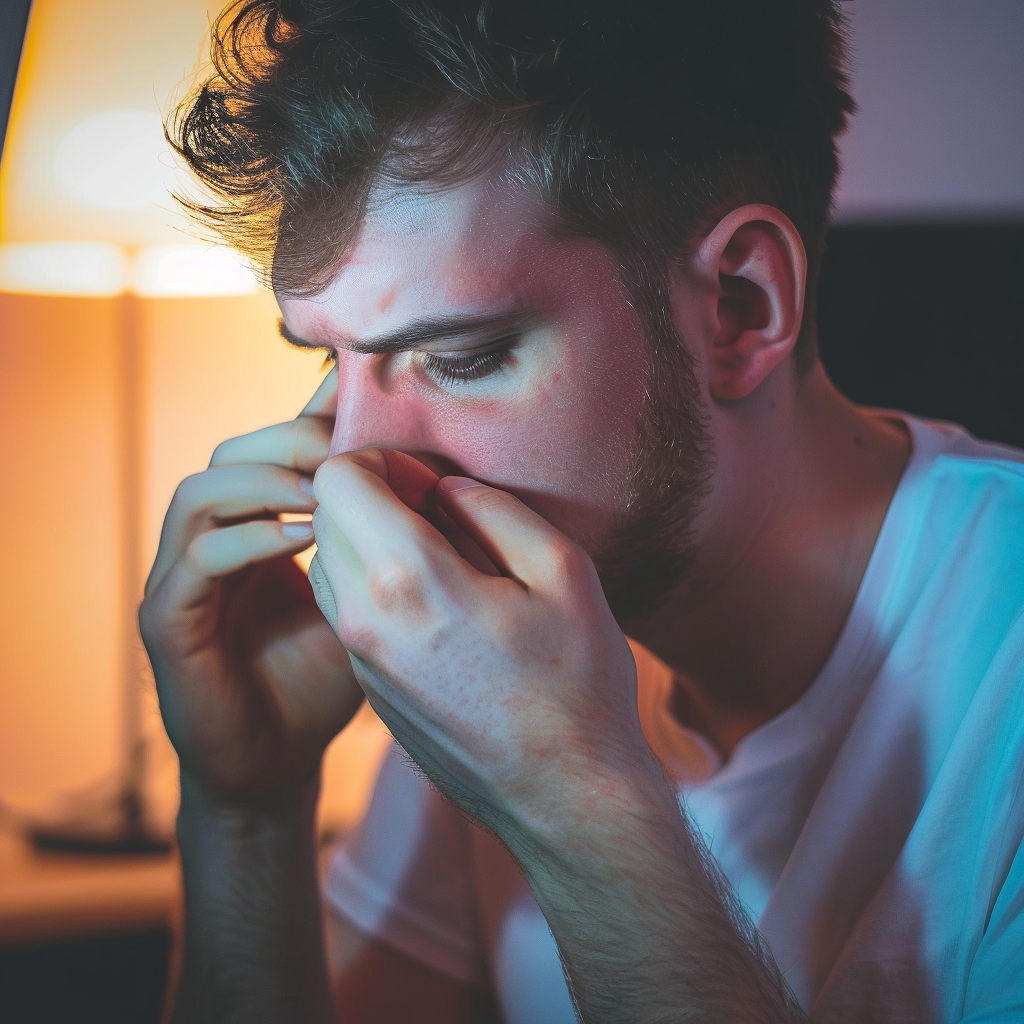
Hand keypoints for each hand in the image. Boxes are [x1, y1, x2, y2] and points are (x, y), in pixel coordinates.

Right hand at [140, 369, 362, 807]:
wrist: (277, 762)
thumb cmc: (320, 679)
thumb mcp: (355, 596)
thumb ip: (365, 540)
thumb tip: (408, 480)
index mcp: (249, 527)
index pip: (266, 447)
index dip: (307, 419)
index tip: (359, 407)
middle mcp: (205, 541)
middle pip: (229, 453)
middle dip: (290, 443)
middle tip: (347, 454)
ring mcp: (179, 579)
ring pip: (200, 493)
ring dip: (267, 482)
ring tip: (328, 494)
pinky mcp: (167, 622)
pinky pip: (197, 560)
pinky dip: (249, 537)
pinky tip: (303, 537)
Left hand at [307, 447, 643, 836]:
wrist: (565, 799)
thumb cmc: (576, 685)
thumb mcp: (562, 571)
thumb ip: (492, 509)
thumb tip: (444, 489)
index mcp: (408, 580)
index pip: (336, 478)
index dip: (381, 459)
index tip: (430, 482)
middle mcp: (363, 619)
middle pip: (324, 517)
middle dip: (373, 497)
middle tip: (438, 513)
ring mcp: (360, 661)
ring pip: (327, 563)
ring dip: (369, 542)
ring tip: (439, 559)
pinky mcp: (367, 691)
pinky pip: (346, 610)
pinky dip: (374, 586)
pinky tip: (438, 607)